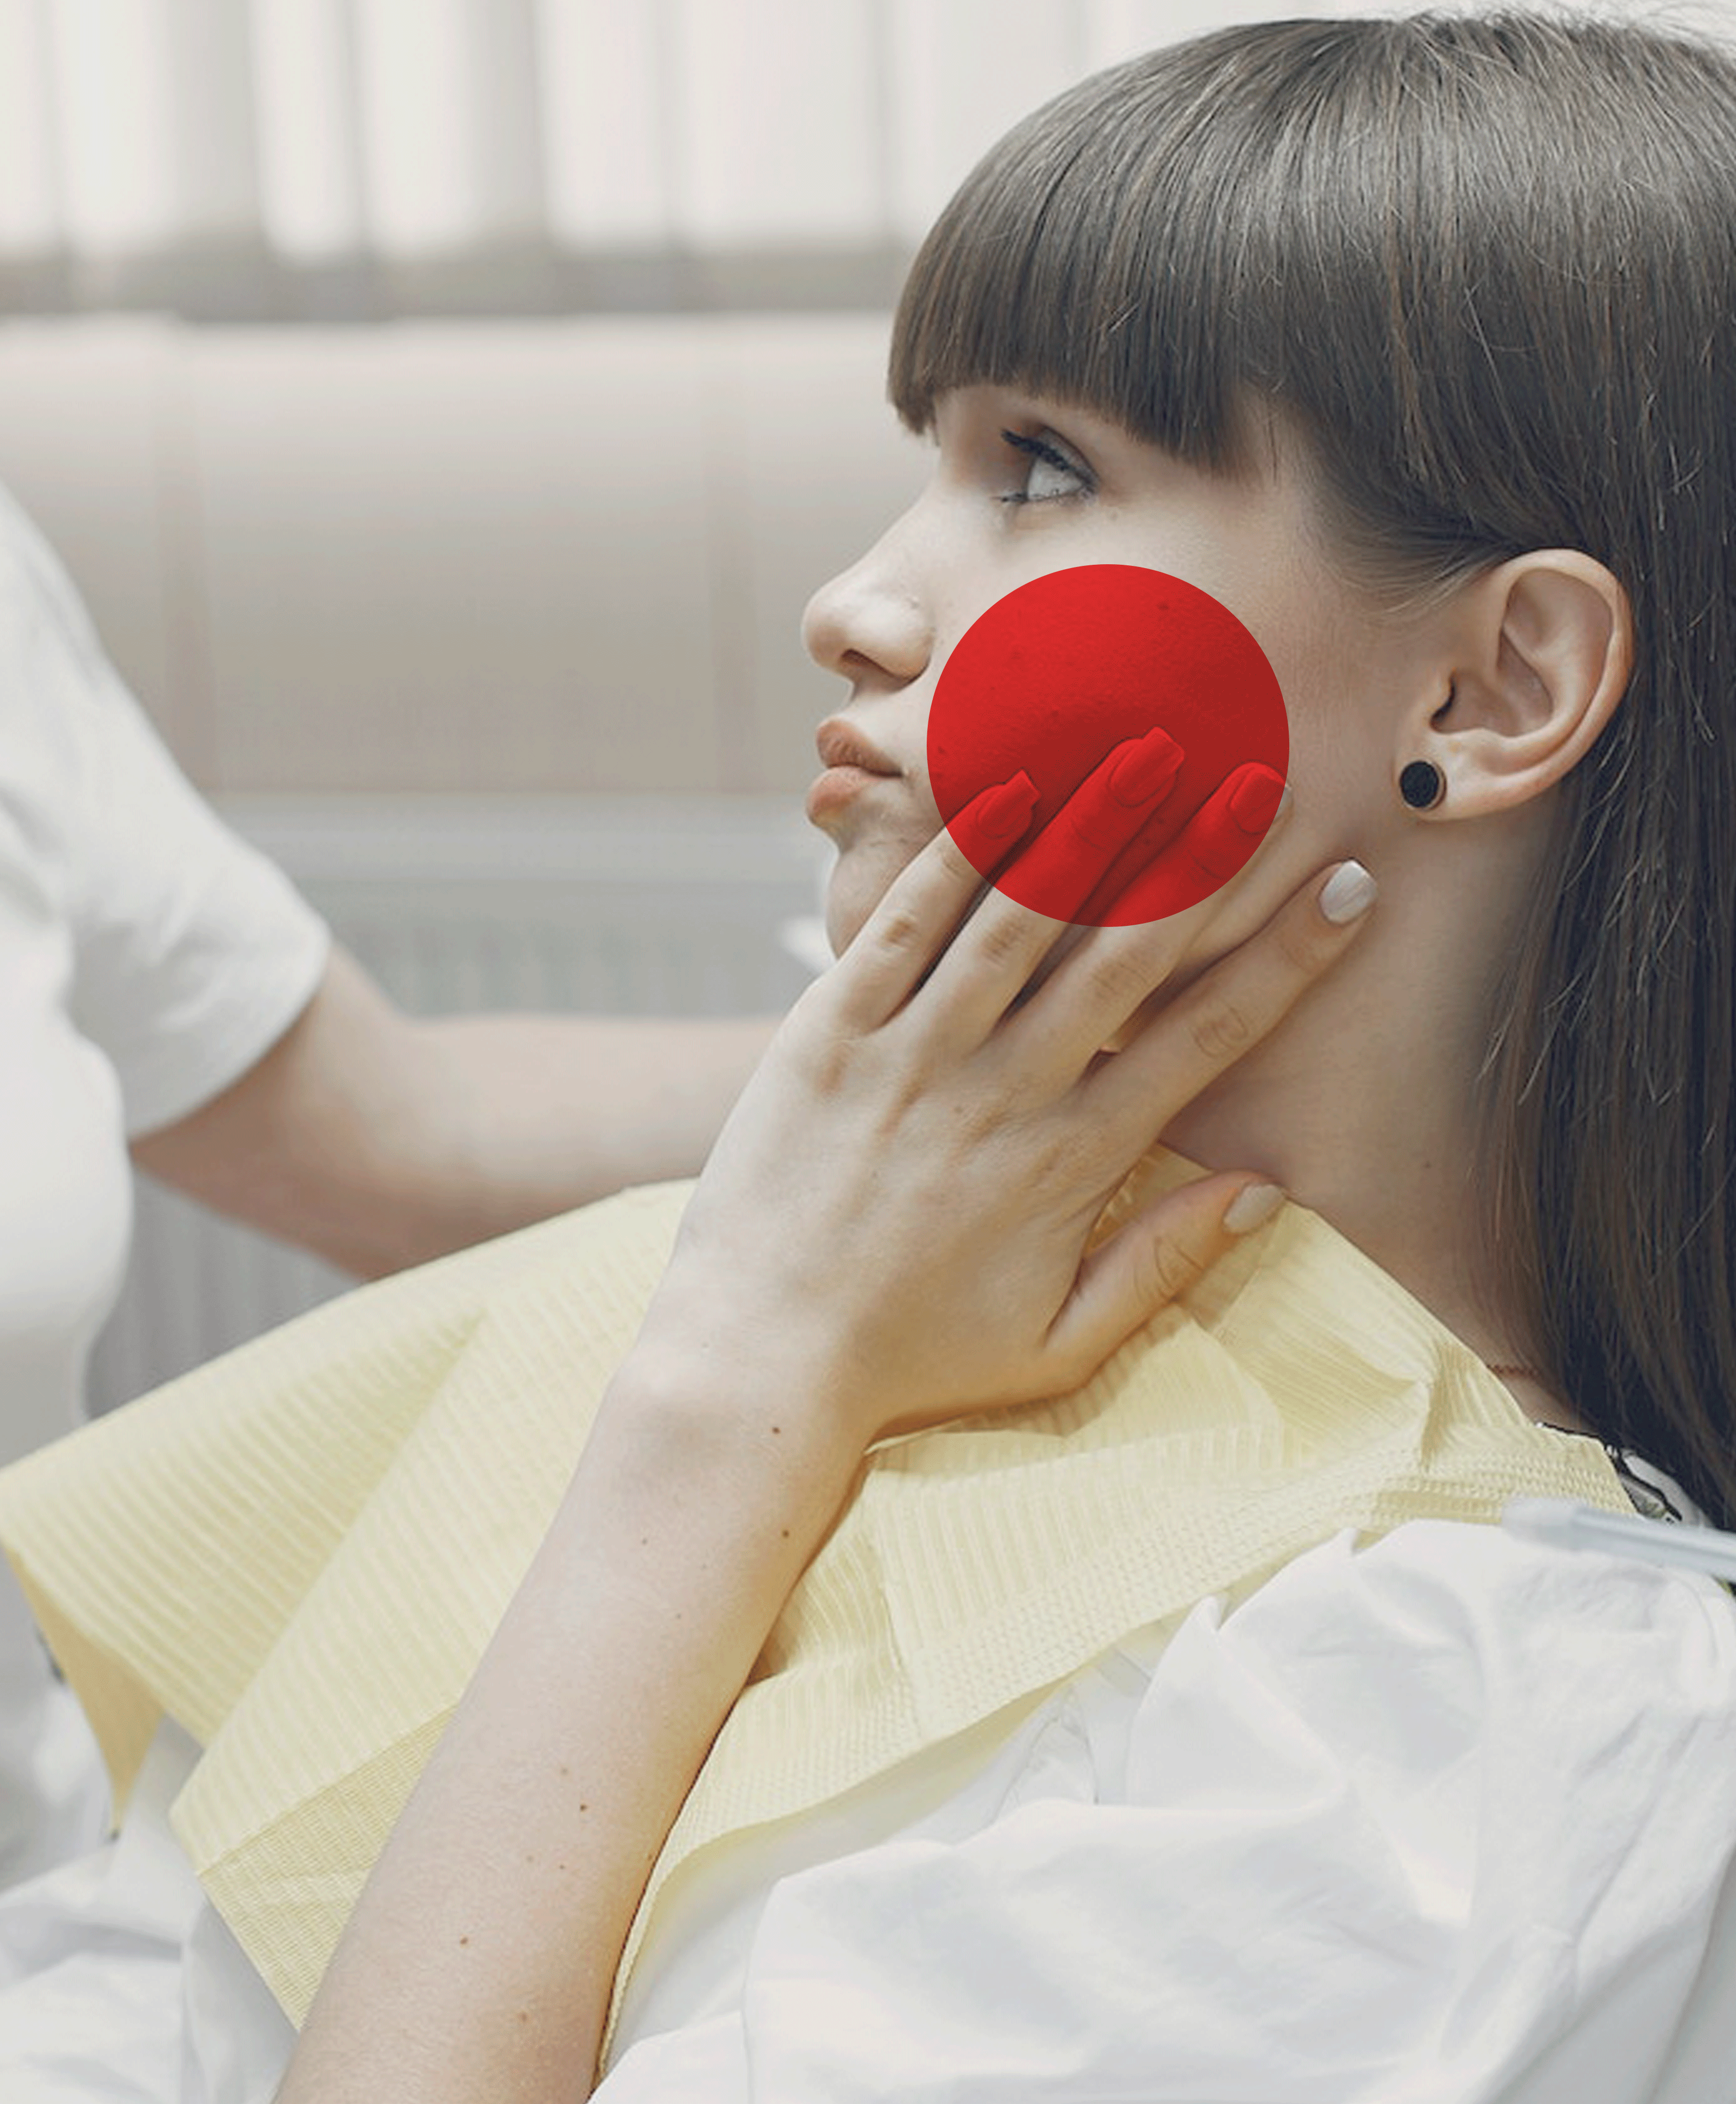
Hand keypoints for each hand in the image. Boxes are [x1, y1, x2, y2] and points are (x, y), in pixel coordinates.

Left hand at [649, 735, 1373, 1448]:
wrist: (757, 1358)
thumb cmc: (911, 1359)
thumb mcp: (1057, 1344)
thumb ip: (1163, 1265)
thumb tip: (1268, 1190)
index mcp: (1071, 1164)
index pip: (1206, 1036)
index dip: (1284, 959)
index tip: (1345, 890)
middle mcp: (1002, 1094)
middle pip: (1126, 955)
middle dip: (1204, 862)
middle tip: (1266, 779)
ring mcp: (911, 1056)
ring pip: (1019, 920)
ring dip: (1094, 827)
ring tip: (1154, 744)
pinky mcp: (826, 1033)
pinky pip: (900, 929)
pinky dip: (955, 858)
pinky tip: (1009, 789)